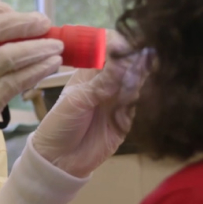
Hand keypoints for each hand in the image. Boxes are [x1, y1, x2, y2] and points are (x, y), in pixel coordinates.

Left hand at [32, 32, 149, 177]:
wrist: (60, 160)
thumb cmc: (60, 125)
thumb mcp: (76, 101)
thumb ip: (100, 84)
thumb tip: (122, 63)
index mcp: (89, 72)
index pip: (107, 48)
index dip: (116, 43)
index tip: (121, 43)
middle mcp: (106, 82)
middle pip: (126, 62)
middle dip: (133, 56)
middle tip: (139, 53)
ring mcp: (118, 99)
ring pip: (136, 80)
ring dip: (139, 73)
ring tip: (142, 65)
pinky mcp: (127, 117)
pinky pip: (137, 101)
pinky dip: (140, 94)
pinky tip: (141, 86)